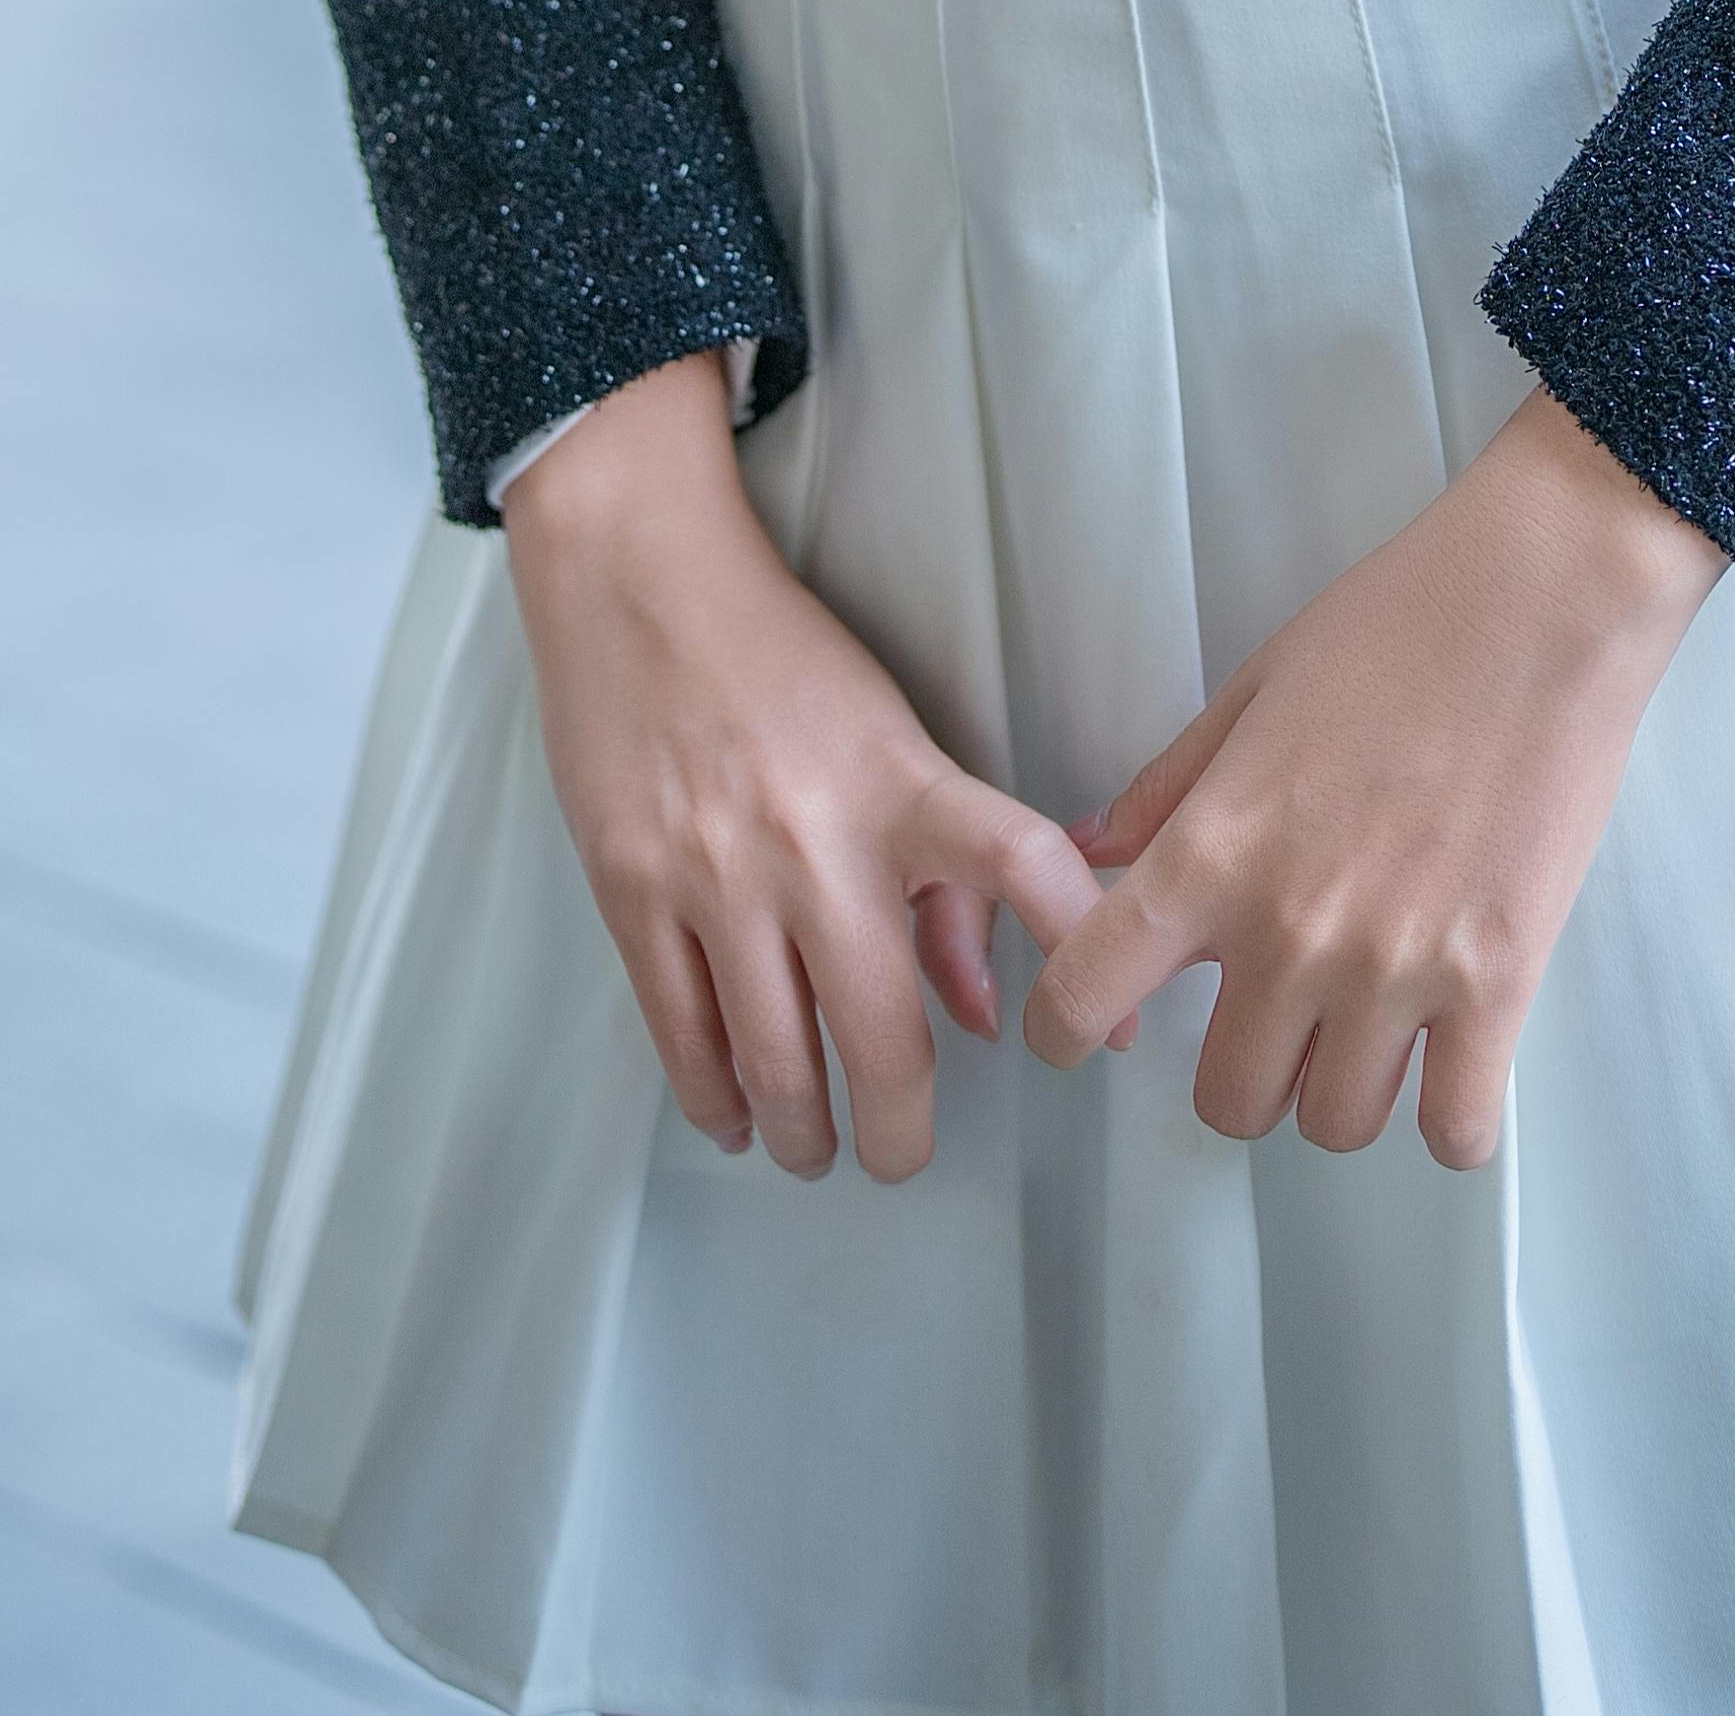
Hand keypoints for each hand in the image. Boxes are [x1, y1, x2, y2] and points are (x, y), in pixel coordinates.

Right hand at [503, 351, 1099, 1185]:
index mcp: (902, 785)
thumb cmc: (782, 660)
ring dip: (804, 1132)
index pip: (1019, 862)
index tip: (1102, 1039)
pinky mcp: (632, 891)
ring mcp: (716, 873)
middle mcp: (817, 838)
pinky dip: (716, 1099)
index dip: (1074, 949)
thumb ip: (946, 877)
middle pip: (882, 1032)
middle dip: (900, 1128)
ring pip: (775, 1060)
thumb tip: (982, 1016)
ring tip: (816, 1147)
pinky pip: (682, 1035)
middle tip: (901, 1153)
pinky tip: (736, 1118)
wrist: (640, 580)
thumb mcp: (890, 737)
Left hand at [1022, 391, 1727, 1167]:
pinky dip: (1446, 1114)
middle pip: (1228, 1101)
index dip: (1065, 1026)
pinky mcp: (1498, 987)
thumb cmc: (1394, 625)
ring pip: (1334, 1124)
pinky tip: (1449, 1053)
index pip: (1083, 997)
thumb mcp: (1252, 690)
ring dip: (1342, 1082)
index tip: (1085, 1024)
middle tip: (1276, 1011)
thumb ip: (1169, 789)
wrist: (1543, 600)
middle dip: (1241, 1066)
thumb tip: (1093, 852)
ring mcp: (1396, 971)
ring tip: (1372, 1018)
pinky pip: (1453, 1132)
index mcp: (1212, 854)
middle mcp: (1290, 934)